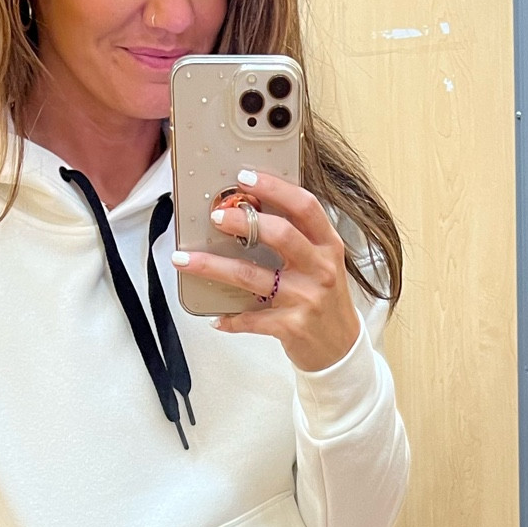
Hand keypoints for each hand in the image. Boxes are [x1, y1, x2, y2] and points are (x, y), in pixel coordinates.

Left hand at [172, 171, 361, 373]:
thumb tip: (251, 212)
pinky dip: (230, 318)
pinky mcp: (292, 327)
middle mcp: (320, 269)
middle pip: (281, 235)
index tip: (245, 177)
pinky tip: (215, 317)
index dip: (275, 188)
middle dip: (244, 222)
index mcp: (328, 246)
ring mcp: (306, 299)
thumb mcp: (323, 263)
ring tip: (185, 259)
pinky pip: (251, 319)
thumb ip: (299, 239)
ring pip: (252, 276)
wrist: (342, 349)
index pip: (305, 207)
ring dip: (214, 266)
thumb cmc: (327, 301)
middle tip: (216, 217)